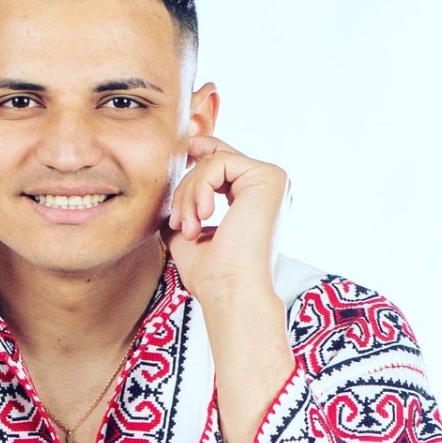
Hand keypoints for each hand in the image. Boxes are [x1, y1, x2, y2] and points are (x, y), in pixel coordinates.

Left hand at [163, 133, 288, 306]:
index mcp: (255, 200)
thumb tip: (170, 204)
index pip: (224, 165)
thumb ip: (185, 211)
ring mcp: (271, 180)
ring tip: (189, 229)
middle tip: (177, 224)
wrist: (229, 291)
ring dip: (189, 195)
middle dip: (186, 189)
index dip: (204, 152)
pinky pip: (219, 163)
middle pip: (214, 162)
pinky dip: (200, 189)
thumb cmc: (211, 276)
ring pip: (214, 162)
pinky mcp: (268, 177)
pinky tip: (202, 217)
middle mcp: (267, 187)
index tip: (186, 151)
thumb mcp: (189, 236)